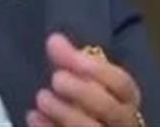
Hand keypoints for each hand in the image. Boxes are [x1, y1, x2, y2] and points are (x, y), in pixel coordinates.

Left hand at [26, 33, 142, 126]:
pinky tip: (33, 117)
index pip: (122, 84)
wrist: (87, 124)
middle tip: (56, 78)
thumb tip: (54, 40)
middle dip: (82, 92)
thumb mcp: (82, 79)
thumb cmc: (87, 102)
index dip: (98, 70)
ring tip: (42, 97)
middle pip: (111, 110)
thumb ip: (70, 60)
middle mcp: (122, 123)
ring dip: (65, 113)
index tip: (73, 58)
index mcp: (126, 100)